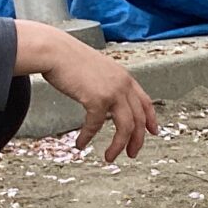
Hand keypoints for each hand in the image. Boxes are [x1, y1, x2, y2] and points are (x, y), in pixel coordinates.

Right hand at [15, 22, 160, 162]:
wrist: (54, 50)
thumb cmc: (68, 58)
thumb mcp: (97, 69)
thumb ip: (106, 84)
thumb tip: (104, 100)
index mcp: (125, 77)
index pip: (145, 102)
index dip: (151, 119)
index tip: (153, 131)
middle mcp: (123, 85)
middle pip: (139, 119)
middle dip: (136, 140)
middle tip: (131, 153)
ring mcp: (113, 92)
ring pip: (125, 127)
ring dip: (118, 145)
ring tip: (110, 156)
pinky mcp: (97, 99)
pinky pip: (96, 125)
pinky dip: (88, 136)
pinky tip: (81, 144)